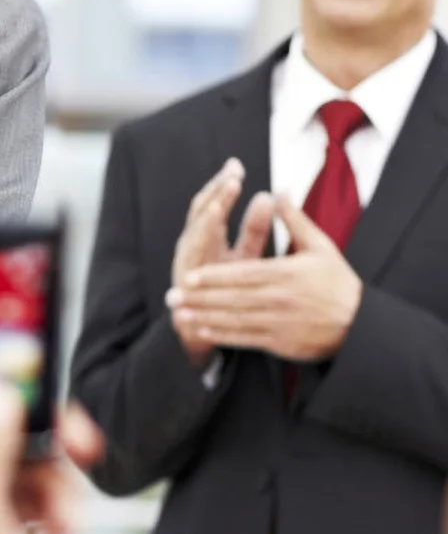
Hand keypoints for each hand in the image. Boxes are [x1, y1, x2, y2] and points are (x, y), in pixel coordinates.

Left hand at [166, 194, 362, 362]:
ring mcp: (279, 322)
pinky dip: (221, 335)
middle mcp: (280, 298)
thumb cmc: (338, 282)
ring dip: (204, 317)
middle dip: (199, 298)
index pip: (243, 274)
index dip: (215, 276)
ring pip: (234, 319)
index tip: (190, 275)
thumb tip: (279, 191)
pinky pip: (244, 338)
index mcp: (287, 273)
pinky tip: (202, 329)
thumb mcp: (321, 247)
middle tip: (172, 296)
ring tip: (179, 314)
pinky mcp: (280, 342)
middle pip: (232, 298)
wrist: (361, 324)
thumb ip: (295, 220)